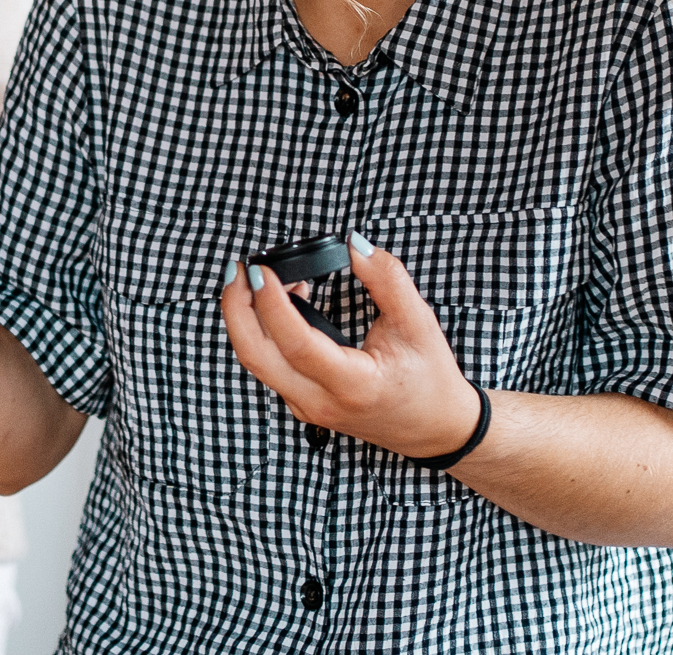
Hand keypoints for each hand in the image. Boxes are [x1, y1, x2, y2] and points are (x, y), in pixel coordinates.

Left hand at [221, 236, 480, 459]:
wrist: (435, 428)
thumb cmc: (429, 378)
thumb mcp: (418, 322)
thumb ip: (387, 279)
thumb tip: (354, 244)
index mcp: (353, 385)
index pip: (296, 344)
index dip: (272, 304)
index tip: (262, 270)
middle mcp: (321, 402)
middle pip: (255, 357)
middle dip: (236, 308)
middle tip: (239, 269)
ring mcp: (306, 407)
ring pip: (256, 363)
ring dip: (247, 318)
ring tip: (259, 278)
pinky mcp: (302, 403)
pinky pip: (268, 366)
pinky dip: (262, 331)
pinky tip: (279, 301)